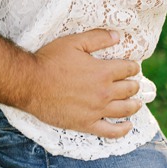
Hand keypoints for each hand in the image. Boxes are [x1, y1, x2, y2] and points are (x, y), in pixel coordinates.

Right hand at [26, 28, 143, 136]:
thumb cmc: (49, 61)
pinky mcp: (86, 124)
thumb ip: (98, 38)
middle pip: (129, 89)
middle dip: (133, 84)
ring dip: (134, 105)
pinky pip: (110, 132)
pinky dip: (122, 130)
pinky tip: (127, 126)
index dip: (132, 66)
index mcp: (103, 71)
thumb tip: (118, 36)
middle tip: (132, 83)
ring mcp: (96, 110)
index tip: (131, 67)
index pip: (128, 69)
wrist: (30, 84)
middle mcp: (104, 92)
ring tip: (136, 103)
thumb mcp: (74, 42)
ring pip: (125, 109)